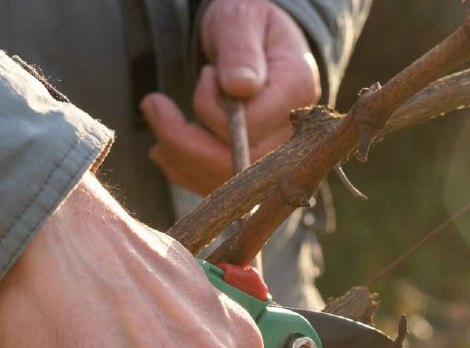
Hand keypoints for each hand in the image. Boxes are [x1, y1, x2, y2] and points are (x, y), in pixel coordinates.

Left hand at [141, 0, 320, 193]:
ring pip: (221, 182)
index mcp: (297, 92)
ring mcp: (275, 158)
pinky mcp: (255, 172)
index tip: (206, 76)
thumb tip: (240, 87)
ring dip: (178, 155)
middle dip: (184, 141)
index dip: (214, 110)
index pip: (251, 126)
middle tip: (152, 104)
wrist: (260, 45)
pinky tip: (164, 146)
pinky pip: (215, 187)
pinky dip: (182, 170)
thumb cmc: (249, 26)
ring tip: (156, 116)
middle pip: (236, 165)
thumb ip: (240, 49)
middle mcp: (293, 134)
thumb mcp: (242, 18)